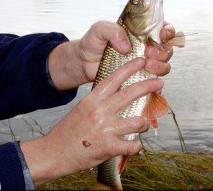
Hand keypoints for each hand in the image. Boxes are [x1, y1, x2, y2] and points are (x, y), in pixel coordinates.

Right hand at [20, 58, 163, 185]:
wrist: (54, 152)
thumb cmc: (68, 131)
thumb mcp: (82, 109)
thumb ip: (99, 102)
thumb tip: (117, 98)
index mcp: (92, 100)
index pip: (113, 79)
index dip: (129, 68)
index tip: (140, 61)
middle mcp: (100, 111)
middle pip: (130, 94)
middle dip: (148, 86)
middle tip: (159, 82)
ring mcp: (105, 129)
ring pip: (137, 121)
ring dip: (144, 123)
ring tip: (144, 124)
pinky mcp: (108, 147)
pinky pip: (132, 145)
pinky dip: (135, 147)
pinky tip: (133, 145)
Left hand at [48, 21, 174, 90]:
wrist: (83, 62)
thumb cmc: (92, 43)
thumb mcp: (100, 30)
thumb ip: (113, 31)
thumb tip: (126, 47)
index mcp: (140, 34)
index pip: (162, 30)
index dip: (167, 31)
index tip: (162, 34)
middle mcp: (145, 49)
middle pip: (167, 50)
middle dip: (162, 52)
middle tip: (148, 52)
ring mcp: (142, 66)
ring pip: (164, 66)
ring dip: (160, 66)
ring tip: (147, 66)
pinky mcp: (137, 80)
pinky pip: (153, 85)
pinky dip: (157, 87)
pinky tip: (152, 86)